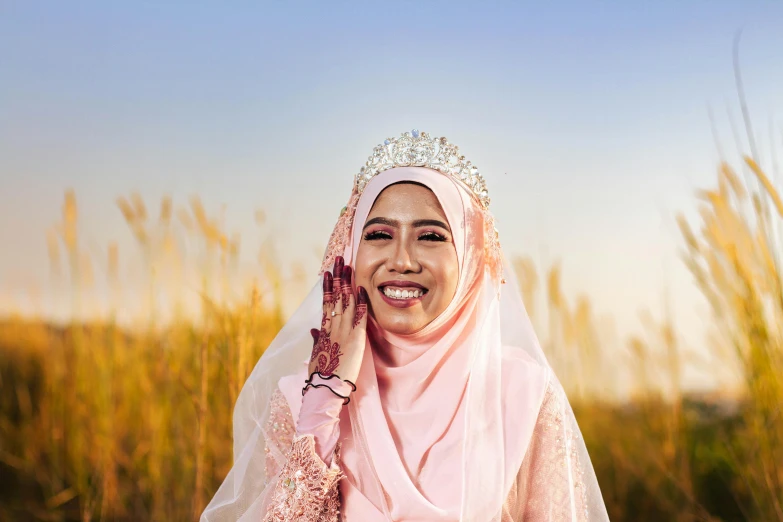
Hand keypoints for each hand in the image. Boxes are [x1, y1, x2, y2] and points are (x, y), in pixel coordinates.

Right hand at [308, 256, 367, 384]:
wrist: (326, 387)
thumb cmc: (321, 374)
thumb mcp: (315, 354)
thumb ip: (316, 339)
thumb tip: (313, 329)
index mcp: (323, 330)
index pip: (326, 303)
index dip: (328, 286)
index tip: (328, 273)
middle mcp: (333, 327)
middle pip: (336, 297)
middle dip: (338, 277)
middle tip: (340, 260)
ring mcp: (344, 331)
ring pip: (346, 302)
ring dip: (348, 283)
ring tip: (348, 267)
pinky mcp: (356, 338)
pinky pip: (359, 316)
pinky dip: (361, 301)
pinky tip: (362, 288)